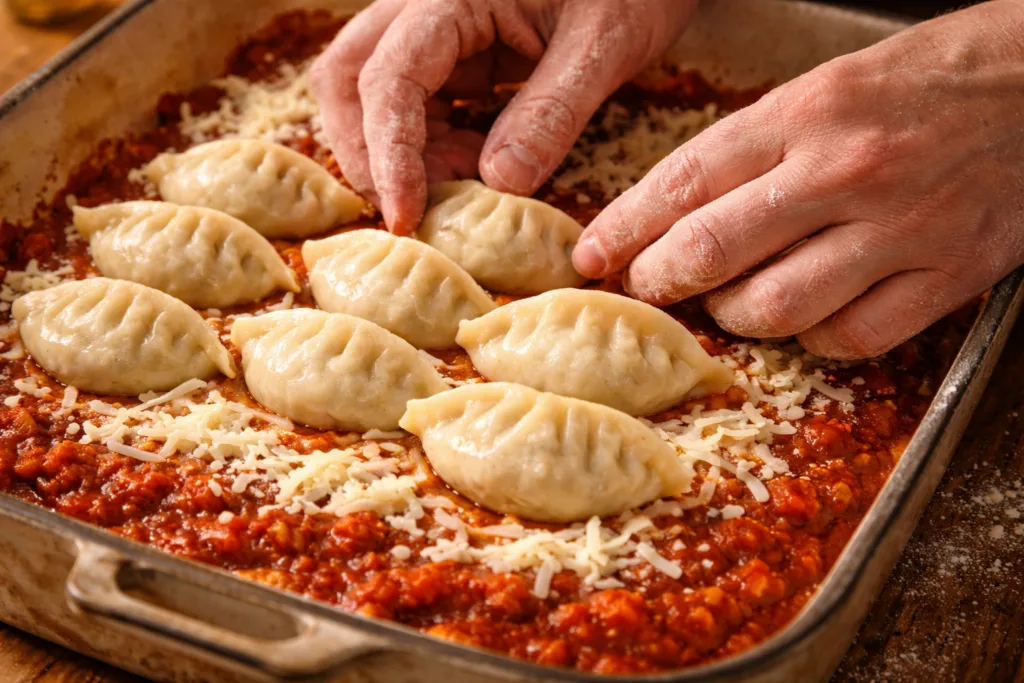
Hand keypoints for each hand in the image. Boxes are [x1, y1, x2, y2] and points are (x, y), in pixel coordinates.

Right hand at [311, 0, 695, 233]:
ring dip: (398, 152)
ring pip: (372, 94)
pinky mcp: (454, 53)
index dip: (390, 153)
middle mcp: (425, 6)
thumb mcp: (602, 47)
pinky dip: (428, 145)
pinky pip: (415, 102)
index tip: (406, 215)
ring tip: (459, 183)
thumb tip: (498, 183)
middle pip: (348, 78)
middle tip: (411, 208)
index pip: (390, 76)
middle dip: (367, 151)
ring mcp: (435, 30)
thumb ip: (551, 113)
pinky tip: (470, 164)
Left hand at [573, 1, 1023, 359]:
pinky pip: (852, 336)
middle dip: (659, 279)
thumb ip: (753, 148)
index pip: (683, 182)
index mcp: (806, 113)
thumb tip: (678, 210)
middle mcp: (844, 171)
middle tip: (646, 287)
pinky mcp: (948, 275)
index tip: (592, 255)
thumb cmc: (927, 79)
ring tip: (727, 303)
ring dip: (733, 316)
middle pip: (713, 250)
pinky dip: (813, 339)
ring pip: (775, 307)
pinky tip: (805, 319)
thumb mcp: (828, 87)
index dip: (624, 228)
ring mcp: (899, 228)